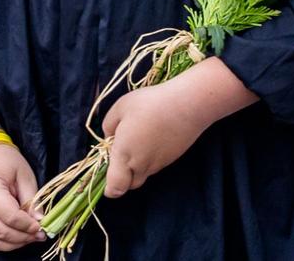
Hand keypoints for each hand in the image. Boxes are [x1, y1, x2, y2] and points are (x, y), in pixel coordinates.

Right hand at [0, 141, 44, 251]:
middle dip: (22, 238)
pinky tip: (9, 241)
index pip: (10, 217)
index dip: (27, 226)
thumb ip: (32, 198)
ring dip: (10, 245)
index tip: (40, 227)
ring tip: (25, 238)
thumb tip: (40, 221)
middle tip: (37, 235)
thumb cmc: (2, 159)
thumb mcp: (23, 173)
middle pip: (0, 232)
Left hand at [99, 82, 212, 198]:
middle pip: (129, 184)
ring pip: (143, 174)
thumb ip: (109, 126)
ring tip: (139, 138)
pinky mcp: (171, 159)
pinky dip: (151, 157)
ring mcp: (158, 164)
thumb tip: (110, 138)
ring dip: (136, 165)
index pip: (116, 187)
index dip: (110, 189)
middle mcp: (141, 165)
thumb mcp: (120, 107)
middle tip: (121, 152)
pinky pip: (155, 165)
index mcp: (124, 155)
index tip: (106, 177)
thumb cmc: (150, 104)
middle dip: (122, 176)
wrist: (187, 106)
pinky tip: (153, 136)